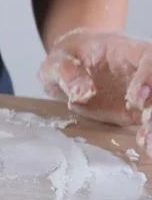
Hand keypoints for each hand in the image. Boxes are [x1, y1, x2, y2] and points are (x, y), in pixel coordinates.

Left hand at [39, 29, 151, 157]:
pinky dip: (149, 135)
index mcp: (126, 52)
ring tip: (147, 145)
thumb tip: (81, 93)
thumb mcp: (57, 61)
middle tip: (146, 129)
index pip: (149, 59)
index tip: (136, 98)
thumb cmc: (68, 58)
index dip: (149, 77)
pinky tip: (146, 148)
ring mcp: (143, 95)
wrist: (71, 66)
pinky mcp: (136, 113)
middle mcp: (142, 73)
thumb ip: (67, 73)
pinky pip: (148, 123)